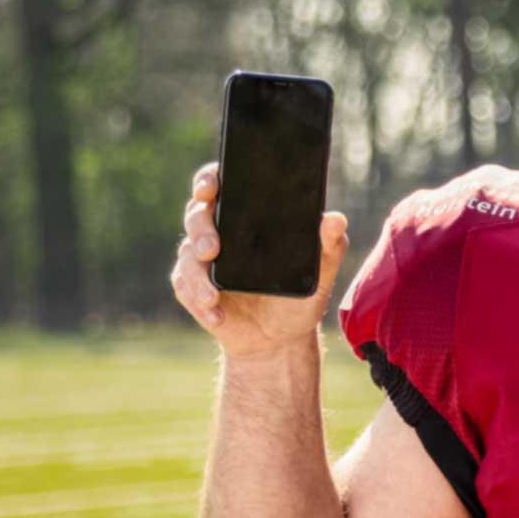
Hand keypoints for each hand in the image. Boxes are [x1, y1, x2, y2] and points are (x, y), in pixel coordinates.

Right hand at [173, 162, 348, 363]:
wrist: (280, 338)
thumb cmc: (298, 295)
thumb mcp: (319, 272)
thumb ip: (329, 244)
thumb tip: (334, 220)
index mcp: (246, 215)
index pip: (221, 185)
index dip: (209, 180)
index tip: (209, 187)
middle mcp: (220, 231)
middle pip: (196, 214)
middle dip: (199, 228)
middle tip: (210, 249)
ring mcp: (203, 261)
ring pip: (186, 254)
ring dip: (196, 275)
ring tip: (212, 296)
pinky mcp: (193, 288)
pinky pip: (183, 287)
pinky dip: (198, 300)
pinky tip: (217, 315)